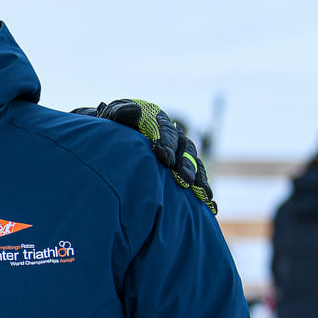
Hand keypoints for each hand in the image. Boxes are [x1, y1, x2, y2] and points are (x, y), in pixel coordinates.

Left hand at [73, 99, 216, 212]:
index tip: (165, 159)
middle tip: (184, 181)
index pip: (165, 129)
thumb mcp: (109, 118)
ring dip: (199, 178)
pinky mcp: (178, 167)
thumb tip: (133, 111)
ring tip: (204, 196)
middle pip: (184, 147)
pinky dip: (201, 190)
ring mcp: (177, 150)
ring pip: (194, 163)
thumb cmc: (107, 127)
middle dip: (186, 164)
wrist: (109, 139)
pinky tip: (210, 206)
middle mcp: (170, 134)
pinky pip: (195, 178)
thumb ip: (118, 114)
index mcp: (154, 119)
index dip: (167, 143)